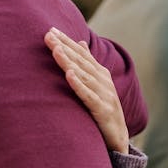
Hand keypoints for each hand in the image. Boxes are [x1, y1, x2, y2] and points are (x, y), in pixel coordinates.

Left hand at [45, 27, 128, 153]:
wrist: (118, 137)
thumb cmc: (103, 109)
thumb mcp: (96, 84)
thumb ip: (88, 64)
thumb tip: (80, 42)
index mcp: (100, 73)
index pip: (81, 54)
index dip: (67, 41)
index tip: (51, 30)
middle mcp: (103, 81)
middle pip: (81, 61)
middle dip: (64, 47)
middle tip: (48, 35)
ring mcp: (104, 95)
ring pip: (83, 75)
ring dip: (69, 62)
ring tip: (56, 50)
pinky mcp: (102, 110)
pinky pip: (88, 96)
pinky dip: (79, 85)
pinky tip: (69, 75)